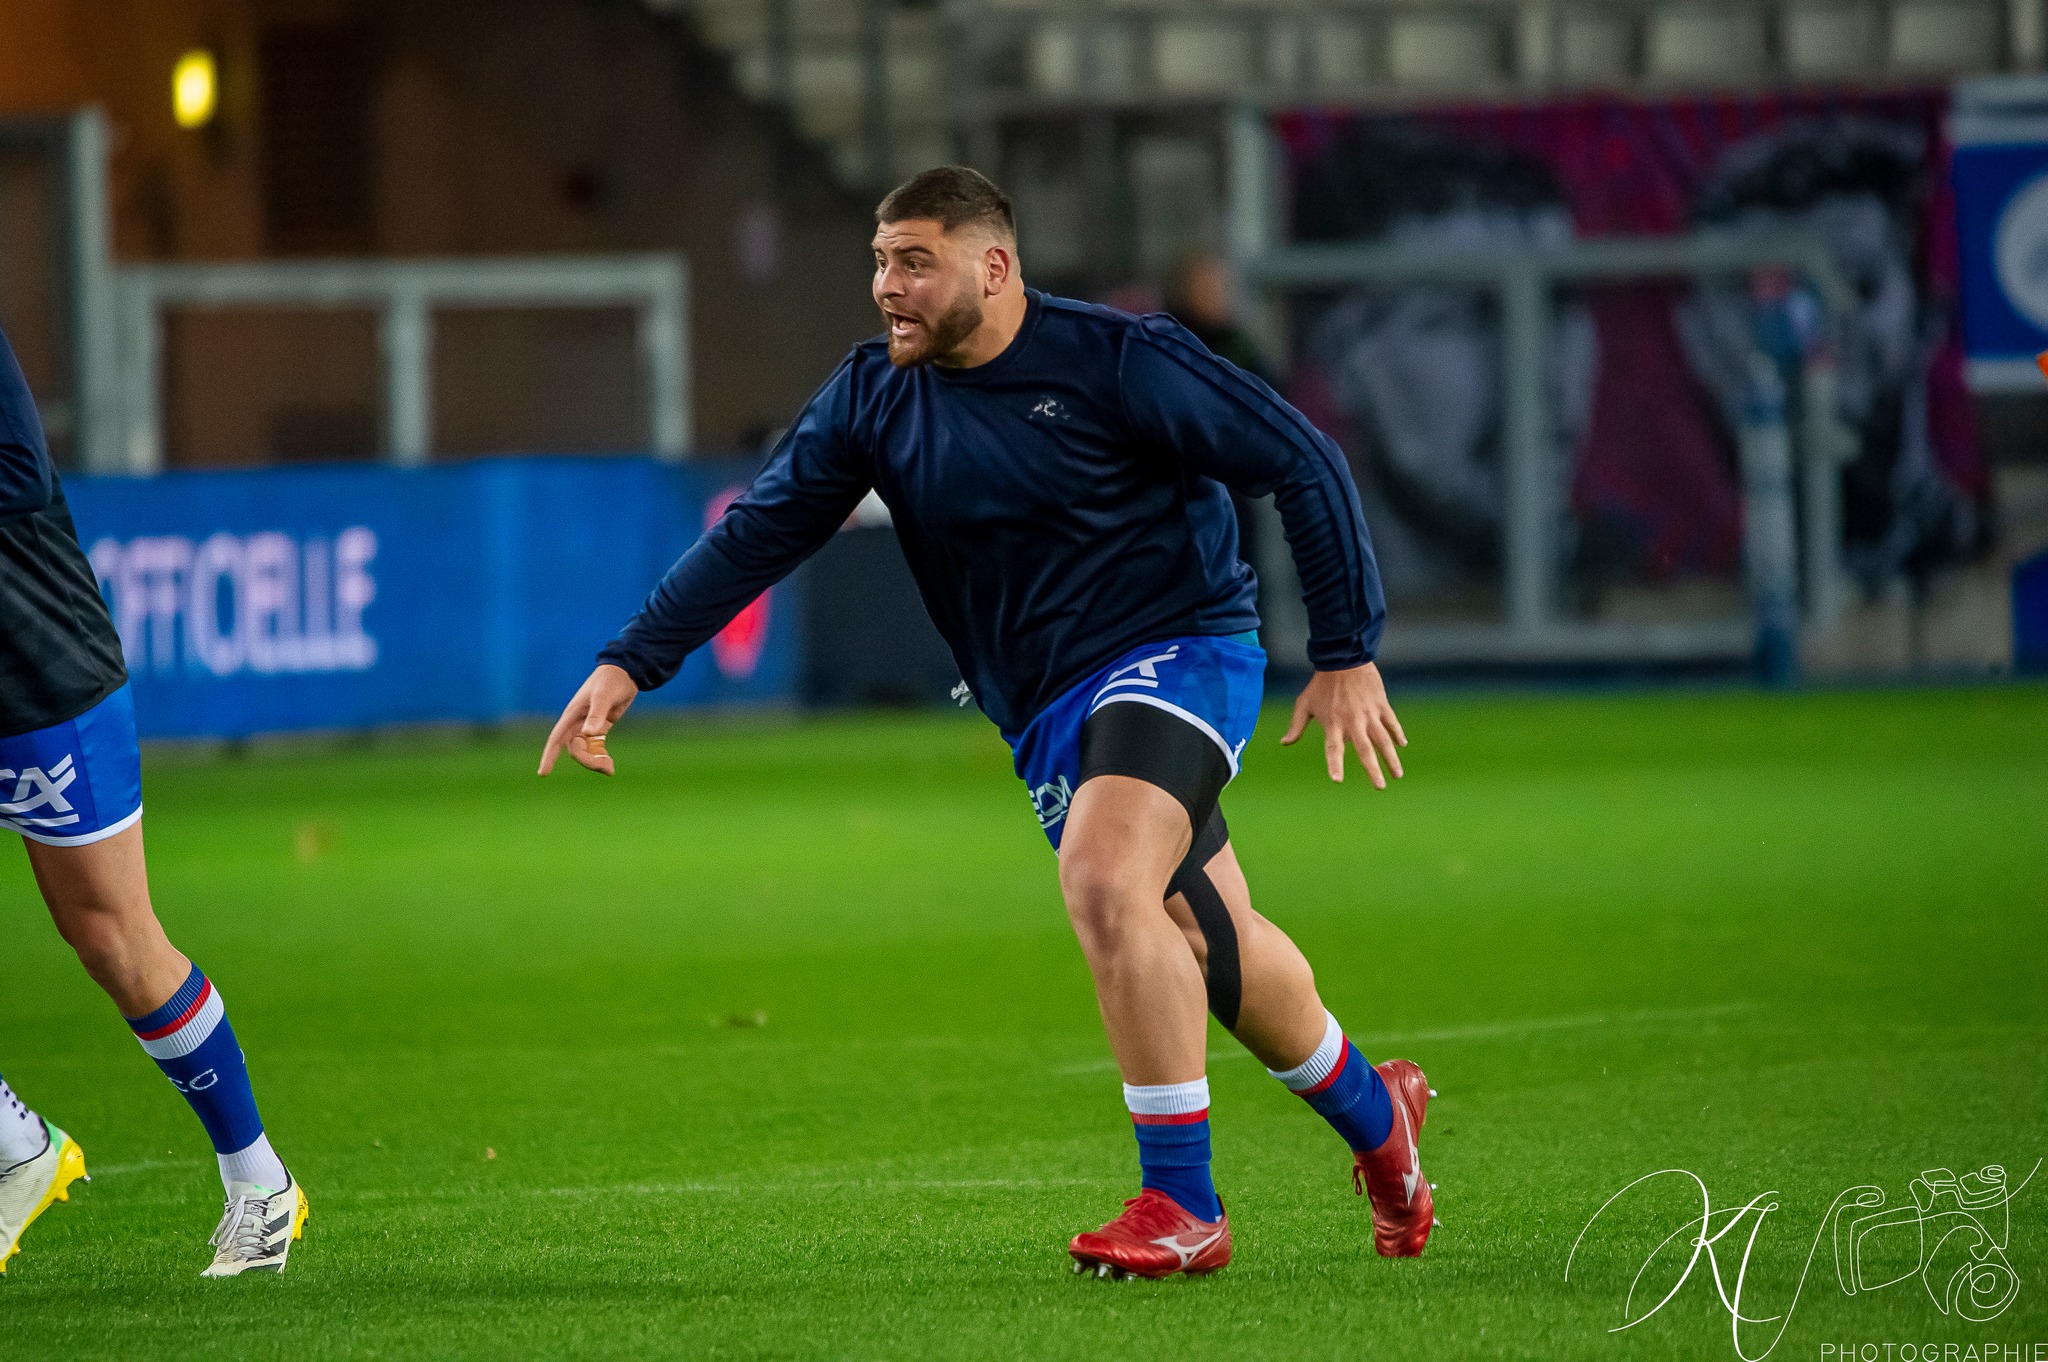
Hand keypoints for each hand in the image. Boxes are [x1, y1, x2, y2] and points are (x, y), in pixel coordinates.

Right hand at [538, 664, 639, 775]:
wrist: (626, 672)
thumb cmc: (611, 681)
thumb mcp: (604, 696)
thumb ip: (596, 714)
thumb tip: (589, 734)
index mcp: (572, 714)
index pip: (556, 739)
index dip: (549, 756)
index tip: (543, 773)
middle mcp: (577, 722)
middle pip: (574, 749)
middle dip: (587, 760)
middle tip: (608, 767)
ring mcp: (588, 726)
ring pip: (585, 751)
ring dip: (595, 761)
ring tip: (610, 769)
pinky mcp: (600, 728)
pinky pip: (596, 748)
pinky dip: (601, 757)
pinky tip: (610, 766)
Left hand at [1280, 662, 1406, 786]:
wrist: (1342, 659)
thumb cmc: (1320, 684)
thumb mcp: (1304, 704)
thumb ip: (1296, 726)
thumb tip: (1285, 743)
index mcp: (1333, 724)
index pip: (1333, 749)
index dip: (1334, 764)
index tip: (1336, 780)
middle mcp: (1352, 722)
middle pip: (1364, 750)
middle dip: (1373, 770)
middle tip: (1379, 787)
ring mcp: (1369, 714)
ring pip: (1383, 740)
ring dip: (1391, 758)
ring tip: (1397, 775)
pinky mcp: (1381, 704)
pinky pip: (1391, 722)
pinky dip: (1397, 733)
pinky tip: (1402, 744)